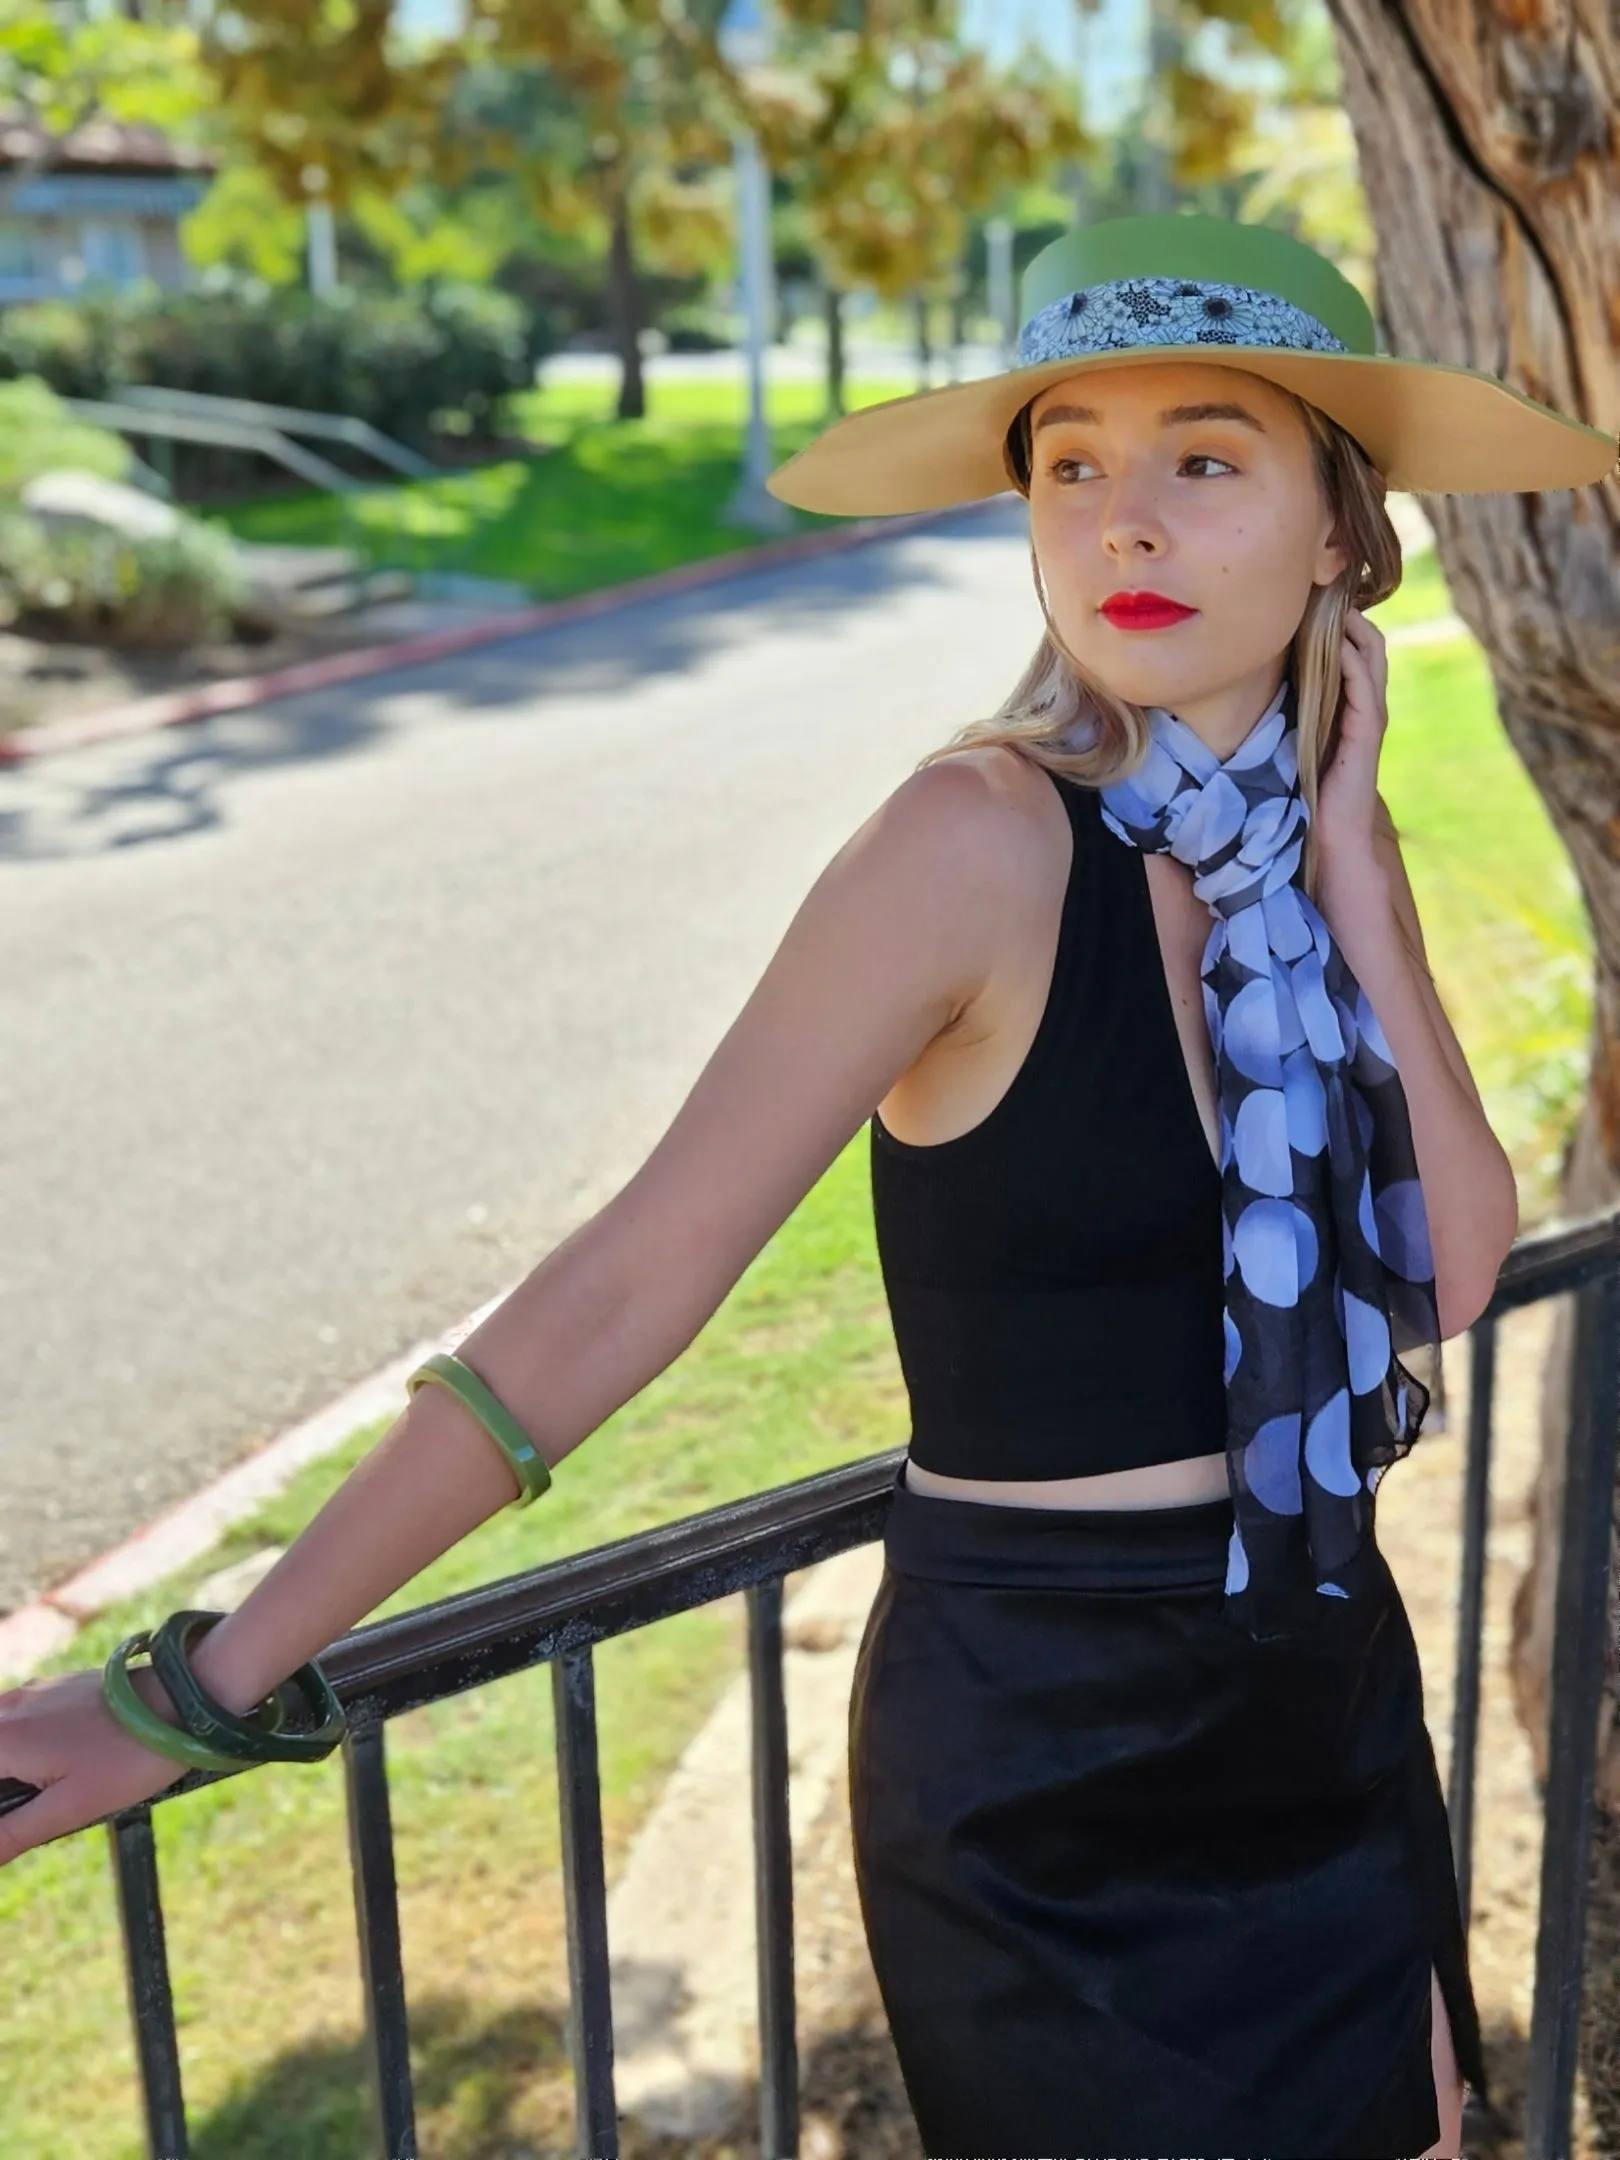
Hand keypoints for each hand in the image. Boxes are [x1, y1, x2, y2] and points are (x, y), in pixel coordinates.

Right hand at [0, 1665, 185, 1864]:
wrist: (182, 1699)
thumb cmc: (130, 1757)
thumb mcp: (69, 1808)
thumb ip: (12, 1834)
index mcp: (2, 1738)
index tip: (12, 1824)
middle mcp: (7, 1706)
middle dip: (6, 1798)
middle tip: (23, 1819)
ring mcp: (30, 1692)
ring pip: (2, 1738)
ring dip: (11, 1776)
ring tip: (35, 1803)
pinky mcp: (52, 1689)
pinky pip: (15, 1722)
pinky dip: (18, 1752)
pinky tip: (50, 1772)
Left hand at [1314, 606, 1388, 871]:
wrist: (1331, 835)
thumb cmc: (1308, 792)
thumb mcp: (1295, 739)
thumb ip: (1291, 710)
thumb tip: (1255, 678)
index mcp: (1346, 704)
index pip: (1351, 648)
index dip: (1336, 620)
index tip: (1309, 594)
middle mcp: (1364, 706)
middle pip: (1366, 644)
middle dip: (1347, 614)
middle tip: (1325, 586)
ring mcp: (1369, 719)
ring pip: (1373, 659)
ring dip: (1355, 630)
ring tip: (1335, 603)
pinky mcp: (1368, 735)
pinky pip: (1366, 689)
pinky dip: (1356, 663)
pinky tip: (1342, 644)